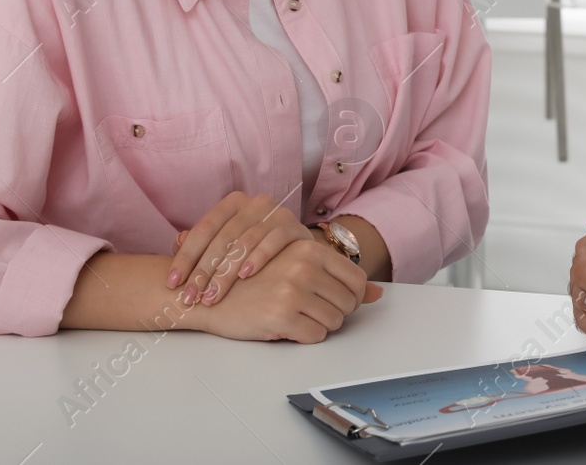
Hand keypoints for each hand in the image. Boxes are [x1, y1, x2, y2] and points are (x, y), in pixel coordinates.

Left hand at [167, 191, 313, 306]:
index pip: (204, 229)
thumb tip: (177, 242)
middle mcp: (255, 203)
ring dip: (226, 272)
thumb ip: (201, 244)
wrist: (297, 249)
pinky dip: (258, 258)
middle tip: (190, 297)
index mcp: (233, 203)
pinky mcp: (295, 227)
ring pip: (245, 242)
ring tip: (213, 296)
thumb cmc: (255, 250)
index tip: (172, 284)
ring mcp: (277, 213)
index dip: (185, 257)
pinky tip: (245, 276)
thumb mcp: (227, 244)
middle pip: (223, 238)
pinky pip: (274, 241)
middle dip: (203, 271)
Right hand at [188, 237, 383, 342]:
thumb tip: (378, 295)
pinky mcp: (281, 316)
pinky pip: (316, 336)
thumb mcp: (295, 268)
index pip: (357, 279)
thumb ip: (338, 278)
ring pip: (334, 322)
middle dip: (334, 312)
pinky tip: (286, 326)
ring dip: (319, 325)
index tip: (333, 300)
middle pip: (348, 303)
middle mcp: (304, 266)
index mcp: (309, 249)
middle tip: (310, 310)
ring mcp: (293, 291)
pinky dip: (306, 337)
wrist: (207, 293)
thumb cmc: (252, 280)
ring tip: (296, 316)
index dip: (350, 296)